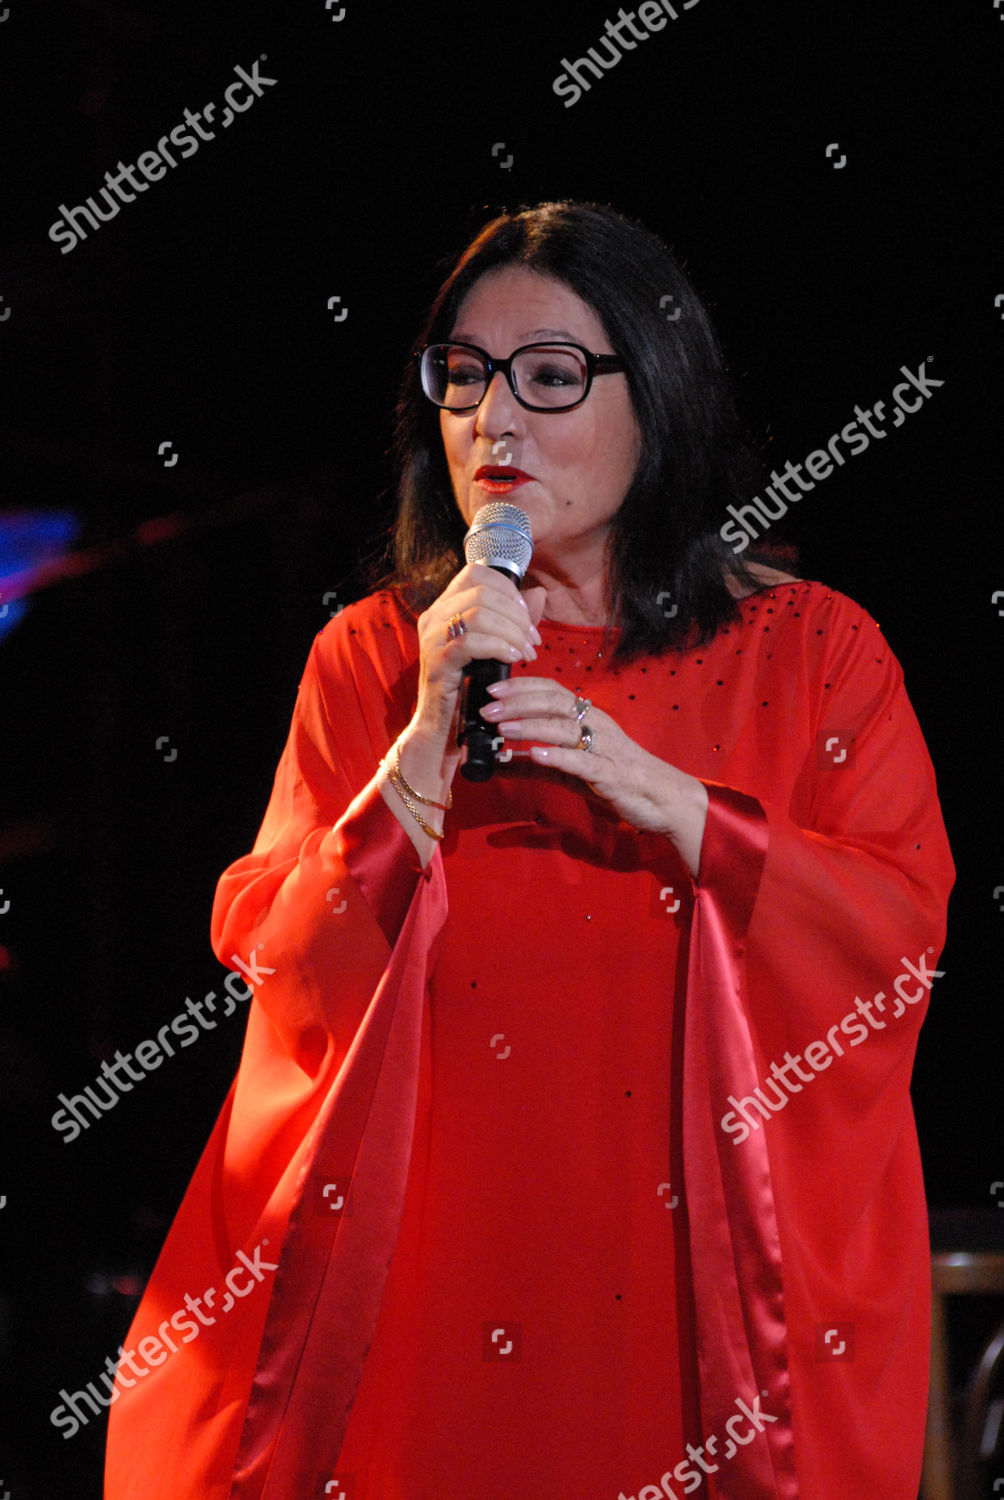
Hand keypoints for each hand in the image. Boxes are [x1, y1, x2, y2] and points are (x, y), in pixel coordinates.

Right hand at [414, 562, 547, 740]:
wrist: (443, 726)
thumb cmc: (469, 686)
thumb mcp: (495, 646)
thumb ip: (514, 619)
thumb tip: (539, 594)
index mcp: (444, 607)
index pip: (476, 573)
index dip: (508, 589)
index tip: (527, 616)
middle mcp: (433, 616)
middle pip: (482, 591)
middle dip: (516, 614)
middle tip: (532, 640)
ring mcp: (432, 638)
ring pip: (479, 614)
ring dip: (512, 632)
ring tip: (526, 653)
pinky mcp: (437, 662)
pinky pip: (471, 643)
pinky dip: (498, 647)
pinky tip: (512, 658)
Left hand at [478, 675, 709, 875]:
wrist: (662, 799)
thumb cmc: (615, 778)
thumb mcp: (568, 770)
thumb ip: (533, 766)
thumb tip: (495, 764)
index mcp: (587, 717)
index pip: (551, 690)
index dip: (521, 686)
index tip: (491, 690)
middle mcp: (596, 724)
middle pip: (555, 703)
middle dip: (518, 703)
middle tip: (487, 710)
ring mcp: (605, 747)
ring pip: (566, 728)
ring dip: (532, 726)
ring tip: (503, 728)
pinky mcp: (611, 774)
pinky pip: (583, 761)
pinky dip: (558, 755)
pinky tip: (536, 754)